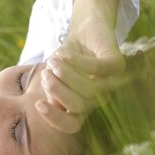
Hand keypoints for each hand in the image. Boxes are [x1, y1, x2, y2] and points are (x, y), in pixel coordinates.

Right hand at [36, 0, 125, 132]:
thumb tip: (50, 102)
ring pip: (88, 90)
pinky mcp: (116, 64)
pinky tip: (64, 54)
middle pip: (78, 107)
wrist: (84, 29)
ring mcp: (110, 82)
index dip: (55, 119)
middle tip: (45, 75)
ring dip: (65, 75)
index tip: (38, 104)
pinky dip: (77, 62)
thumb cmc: (66, 56)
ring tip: (53, 61)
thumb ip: (51, 90)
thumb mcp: (53, 74)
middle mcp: (98, 98)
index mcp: (82, 105)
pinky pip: (97, 69)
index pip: (72, 125)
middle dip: (57, 91)